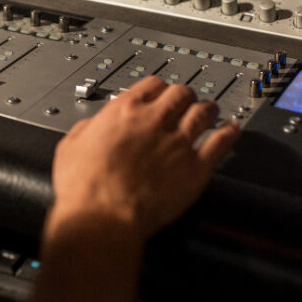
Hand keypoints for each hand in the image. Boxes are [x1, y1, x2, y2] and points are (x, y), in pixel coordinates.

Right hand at [48, 76, 239, 240]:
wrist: (103, 217)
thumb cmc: (85, 188)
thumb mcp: (70, 147)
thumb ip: (85, 129)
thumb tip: (90, 127)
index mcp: (124, 111)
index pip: (152, 85)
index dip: (158, 88)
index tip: (160, 93)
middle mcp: (155, 121)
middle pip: (181, 94)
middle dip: (185, 96)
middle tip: (186, 101)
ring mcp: (178, 142)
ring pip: (203, 113)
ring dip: (208, 109)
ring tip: (212, 111)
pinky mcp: (195, 168)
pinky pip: (220, 143)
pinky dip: (229, 134)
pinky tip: (232, 130)